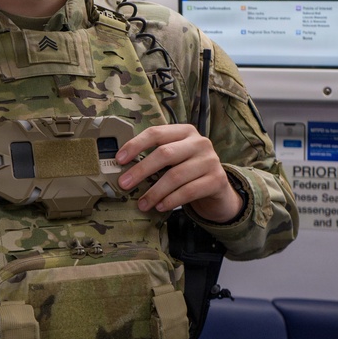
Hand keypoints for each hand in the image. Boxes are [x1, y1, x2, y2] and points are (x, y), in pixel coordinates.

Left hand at [116, 124, 243, 222]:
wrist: (218, 190)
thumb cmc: (188, 171)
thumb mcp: (175, 158)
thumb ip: (155, 157)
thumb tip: (123, 168)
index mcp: (185, 132)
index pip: (156, 133)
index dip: (135, 145)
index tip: (119, 159)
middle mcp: (200, 142)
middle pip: (165, 153)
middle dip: (141, 170)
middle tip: (124, 184)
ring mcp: (210, 160)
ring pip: (175, 175)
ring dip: (154, 192)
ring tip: (142, 203)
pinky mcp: (217, 180)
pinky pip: (188, 191)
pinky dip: (171, 200)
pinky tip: (160, 207)